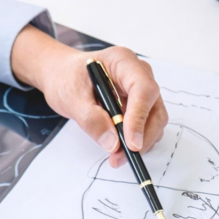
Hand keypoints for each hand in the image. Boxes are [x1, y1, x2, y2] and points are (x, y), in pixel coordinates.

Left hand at [11, 26, 167, 167]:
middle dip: (141, 136)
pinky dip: (137, 142)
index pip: (143, 89)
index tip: (131, 143)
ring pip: (154, 120)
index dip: (139, 117)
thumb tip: (112, 143)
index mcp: (123, 62)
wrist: (63, 76)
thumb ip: (90, 119)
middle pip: (154, 108)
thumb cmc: (67, 78)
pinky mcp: (141, 106)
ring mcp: (142, 91)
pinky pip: (147, 127)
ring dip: (140, 142)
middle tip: (120, 156)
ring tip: (116, 156)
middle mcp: (139, 74)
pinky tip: (119, 149)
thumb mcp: (71, 97)